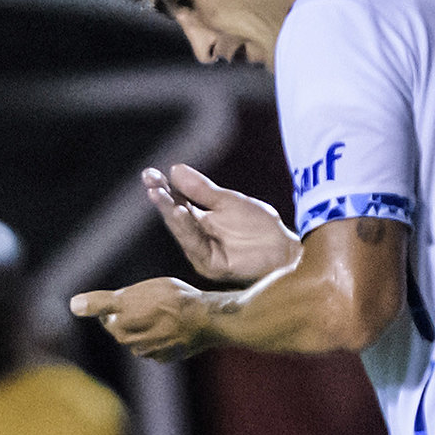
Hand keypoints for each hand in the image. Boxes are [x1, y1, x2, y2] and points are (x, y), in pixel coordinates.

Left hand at [69, 276, 210, 360]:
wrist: (206, 319)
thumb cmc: (175, 299)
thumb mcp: (140, 290)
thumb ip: (105, 301)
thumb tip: (73, 305)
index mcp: (123, 318)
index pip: (103, 313)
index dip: (102, 308)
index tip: (105, 304)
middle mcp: (131, 338)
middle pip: (119, 330)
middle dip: (126, 319)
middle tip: (142, 305)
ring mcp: (146, 350)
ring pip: (134, 341)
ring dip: (141, 330)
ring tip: (160, 316)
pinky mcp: (161, 358)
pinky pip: (151, 349)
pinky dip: (156, 340)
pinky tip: (170, 330)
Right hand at [142, 163, 298, 284]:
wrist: (284, 248)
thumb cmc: (259, 227)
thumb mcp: (229, 201)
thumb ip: (203, 190)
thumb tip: (174, 169)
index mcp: (200, 220)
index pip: (176, 202)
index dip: (162, 189)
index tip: (149, 173)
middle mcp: (198, 238)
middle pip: (175, 217)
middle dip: (162, 200)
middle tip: (150, 183)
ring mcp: (204, 253)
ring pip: (182, 231)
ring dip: (170, 213)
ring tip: (161, 194)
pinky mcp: (213, 265)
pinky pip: (196, 245)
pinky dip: (187, 229)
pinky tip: (181, 211)